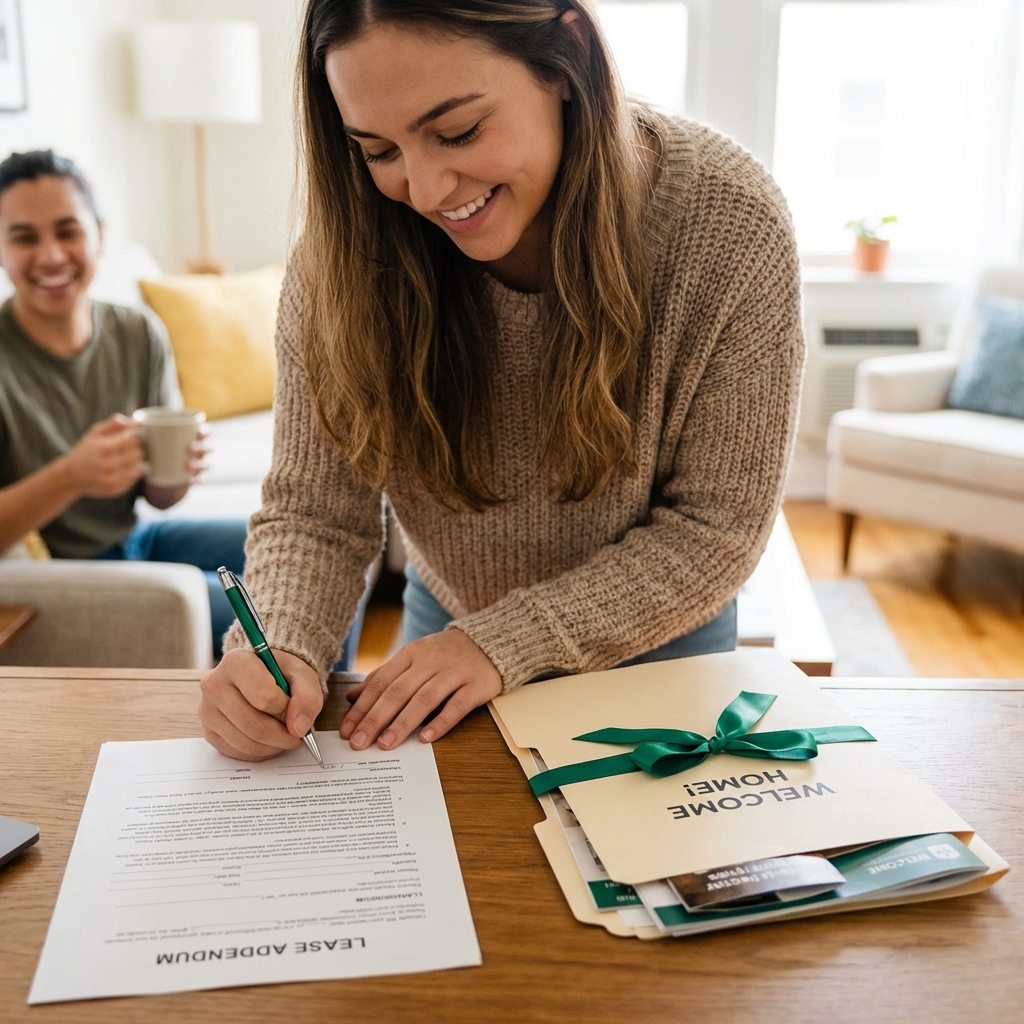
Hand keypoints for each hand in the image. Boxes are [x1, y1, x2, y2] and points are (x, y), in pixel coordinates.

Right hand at [64, 414, 144, 497]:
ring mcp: (112, 479)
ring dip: (136, 462)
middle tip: (129, 448)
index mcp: (104, 448)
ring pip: (139, 467)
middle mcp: (109, 465)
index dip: (136, 436)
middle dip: (137, 449)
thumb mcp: (95, 433)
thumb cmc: (86, 450)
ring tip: (126, 458)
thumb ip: (114, 424)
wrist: (71, 475)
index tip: (132, 436)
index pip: (134, 440)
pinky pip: (135, 479)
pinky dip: (132, 472)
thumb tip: (134, 421)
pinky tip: (123, 469)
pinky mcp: (116, 489)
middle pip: (138, 453)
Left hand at [144, 432, 209, 508]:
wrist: (158, 468)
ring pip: (205, 464)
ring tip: (188, 466)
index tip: (198, 432)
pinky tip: (190, 480)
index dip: (206, 432)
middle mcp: (199, 451)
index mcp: (194, 437)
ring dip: (200, 465)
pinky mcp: (192, 478)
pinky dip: (196, 480)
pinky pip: (198, 480)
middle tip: (190, 449)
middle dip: (202, 448)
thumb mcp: (153, 436)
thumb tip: (130, 420)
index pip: (206, 432)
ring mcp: (197, 465)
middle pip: (207, 448)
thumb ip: (144, 428)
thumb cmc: (157, 445)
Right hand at [199, 648, 323, 760]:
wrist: (265, 677)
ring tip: (285, 736)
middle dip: (283, 735)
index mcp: (235, 662)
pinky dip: (260, 753)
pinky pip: (237, 752)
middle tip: (298, 735)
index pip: (264, 697)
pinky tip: (270, 741)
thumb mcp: (303, 675)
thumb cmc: (282, 674)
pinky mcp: (208, 732)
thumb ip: (307, 697)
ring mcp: (207, 710)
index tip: (296, 709)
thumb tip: (299, 728)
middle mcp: (214, 684)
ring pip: (245, 743)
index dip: (286, 709)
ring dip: (273, 746)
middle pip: (254, 725)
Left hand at [341, 628, 501, 750]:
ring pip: (424, 699)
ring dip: (403, 723)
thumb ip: (384, 676)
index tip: (346, 730)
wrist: (489, 641)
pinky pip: (457, 706)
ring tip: (386, 744)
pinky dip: (441, 722)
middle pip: (398, 692)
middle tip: (359, 742)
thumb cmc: (445, 654)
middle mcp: (430, 661)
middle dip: (375, 719)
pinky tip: (426, 738)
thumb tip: (353, 698)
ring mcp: (454, 672)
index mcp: (411, 654)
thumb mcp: (413, 657)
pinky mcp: (476, 685)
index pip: (381, 682)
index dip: (362, 707)